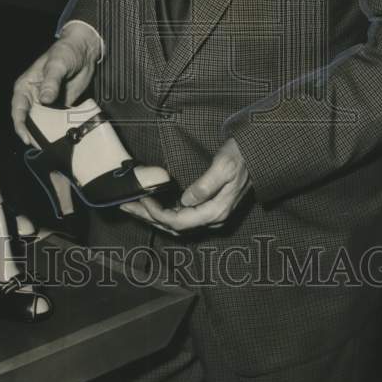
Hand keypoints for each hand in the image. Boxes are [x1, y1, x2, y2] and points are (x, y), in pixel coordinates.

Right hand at [11, 24, 100, 144]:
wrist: (84, 50)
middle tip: (42, 146)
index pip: (18, 109)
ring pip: (43, 123)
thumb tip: (45, 100)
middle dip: (34, 134)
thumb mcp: (57, 64)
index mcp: (26, 86)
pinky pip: (57, 121)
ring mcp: (47, 103)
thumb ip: (51, 82)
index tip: (27, 138)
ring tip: (53, 146)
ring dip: (47, 134)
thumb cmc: (65, 51)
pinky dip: (59, 129)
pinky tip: (65, 136)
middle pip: (29, 120)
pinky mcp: (60, 106)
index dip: (20, 125)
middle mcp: (34, 97)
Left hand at [120, 139, 250, 233]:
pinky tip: (150, 205)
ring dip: (153, 216)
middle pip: (174, 226)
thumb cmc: (240, 157)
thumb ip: (205, 185)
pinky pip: (181, 216)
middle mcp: (212, 217)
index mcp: (216, 211)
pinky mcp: (207, 208)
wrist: (256, 155)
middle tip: (126, 205)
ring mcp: (210, 214)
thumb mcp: (224, 166)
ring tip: (132, 206)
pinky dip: (163, 212)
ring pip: (176, 223)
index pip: (180, 221)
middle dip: (148, 217)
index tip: (142, 200)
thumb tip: (186, 200)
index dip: (158, 213)